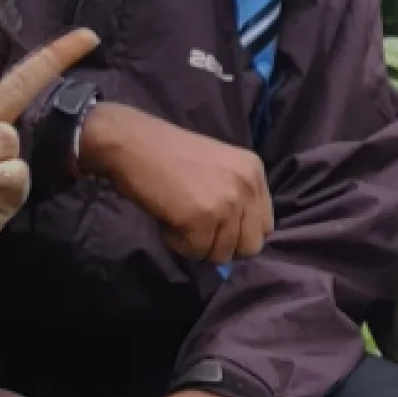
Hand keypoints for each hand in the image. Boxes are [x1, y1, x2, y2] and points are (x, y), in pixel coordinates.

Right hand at [74, 106, 272, 262]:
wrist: (131, 142)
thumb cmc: (167, 152)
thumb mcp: (218, 167)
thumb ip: (235, 196)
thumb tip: (235, 239)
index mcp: (254, 172)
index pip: (265, 226)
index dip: (240, 233)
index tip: (217, 227)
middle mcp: (247, 187)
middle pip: (250, 247)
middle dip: (223, 245)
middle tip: (197, 228)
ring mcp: (226, 204)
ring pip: (221, 254)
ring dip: (197, 244)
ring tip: (178, 218)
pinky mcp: (202, 220)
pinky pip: (195, 252)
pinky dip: (177, 243)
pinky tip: (168, 220)